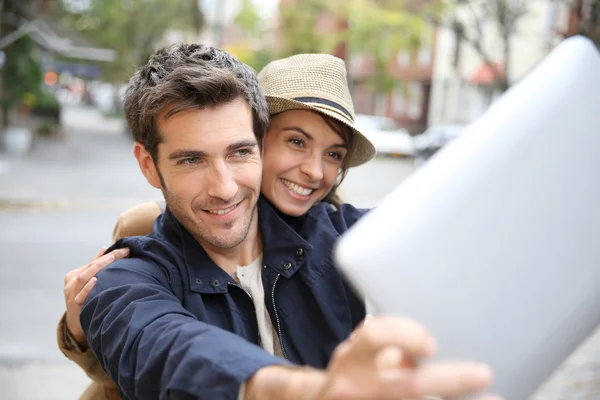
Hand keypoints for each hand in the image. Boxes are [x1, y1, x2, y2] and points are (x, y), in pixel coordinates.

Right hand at [63, 247, 129, 346]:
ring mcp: (71, 294)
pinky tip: (96, 281)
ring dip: (97, 268)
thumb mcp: (87, 282)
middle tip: (123, 252)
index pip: (93, 262)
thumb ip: (94, 266)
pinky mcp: (75, 305)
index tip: (125, 250)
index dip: (109, 255)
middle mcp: (71, 283)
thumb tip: (105, 248)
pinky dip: (88, 288)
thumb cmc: (84, 299)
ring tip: (111, 260)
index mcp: (74, 275)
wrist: (75, 323)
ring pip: (83, 278)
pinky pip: (80, 296)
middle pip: (90, 268)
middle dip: (107, 258)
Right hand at [317, 315, 498, 399]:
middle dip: (451, 379)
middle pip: (409, 385)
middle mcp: (357, 387)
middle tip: (483, 373)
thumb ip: (390, 341)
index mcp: (352, 358)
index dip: (404, 336)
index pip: (375, 337)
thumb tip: (436, 334)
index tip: (432, 344)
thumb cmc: (351, 373)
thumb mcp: (358, 351)